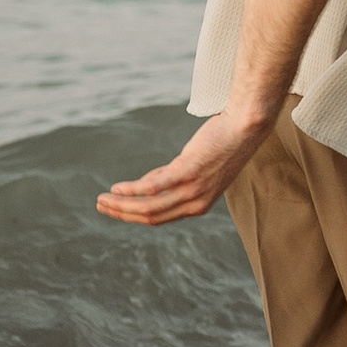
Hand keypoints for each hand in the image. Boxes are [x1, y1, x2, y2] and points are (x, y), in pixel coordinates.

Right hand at [97, 106, 273, 225]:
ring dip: (122, 205)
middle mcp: (195, 203)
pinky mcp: (188, 172)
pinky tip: (117, 188)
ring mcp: (192, 190)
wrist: (245, 127)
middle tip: (102, 206)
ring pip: (149, 207)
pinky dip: (132, 190)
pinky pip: (154, 187)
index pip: (159, 219)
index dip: (134, 216)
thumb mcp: (195, 167)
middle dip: (122, 214)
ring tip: (103, 199)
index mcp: (198, 206)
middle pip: (150, 217)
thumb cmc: (222, 143)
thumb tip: (146, 184)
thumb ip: (171, 178)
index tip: (116, 209)